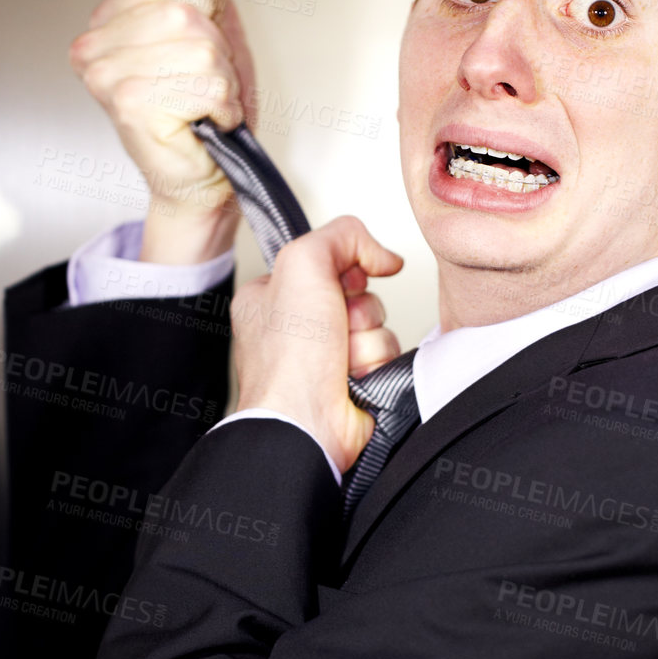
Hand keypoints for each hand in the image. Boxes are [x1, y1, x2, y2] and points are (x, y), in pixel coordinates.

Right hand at [68, 0, 256, 263]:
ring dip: (221, 82)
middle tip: (203, 85)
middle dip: (215, 51)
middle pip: (185, 12)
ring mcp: (107, 77)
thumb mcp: (213, 31)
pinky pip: (206, 83)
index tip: (197, 45)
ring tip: (203, 105)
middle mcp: (95, 48)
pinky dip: (221, 107)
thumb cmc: (204, 113)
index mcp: (107, 21)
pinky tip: (204, 122)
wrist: (205, 177)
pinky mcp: (130, 106)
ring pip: (200, 48)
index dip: (201, 6)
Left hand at [232, 217, 403, 472]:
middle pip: (358, 294)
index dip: (343, 269)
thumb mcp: (303, 263)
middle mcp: (296, 328)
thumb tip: (380, 253)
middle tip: (336, 327)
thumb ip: (342, 235)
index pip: (326, 262)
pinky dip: (376, 363)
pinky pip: (386, 354)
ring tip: (342, 360)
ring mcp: (325, 357)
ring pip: (376, 325)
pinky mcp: (354, 380)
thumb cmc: (289, 359)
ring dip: (367, 339)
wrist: (307, 424)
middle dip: (358, 309)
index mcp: (271, 297)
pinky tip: (355, 377)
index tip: (340, 281)